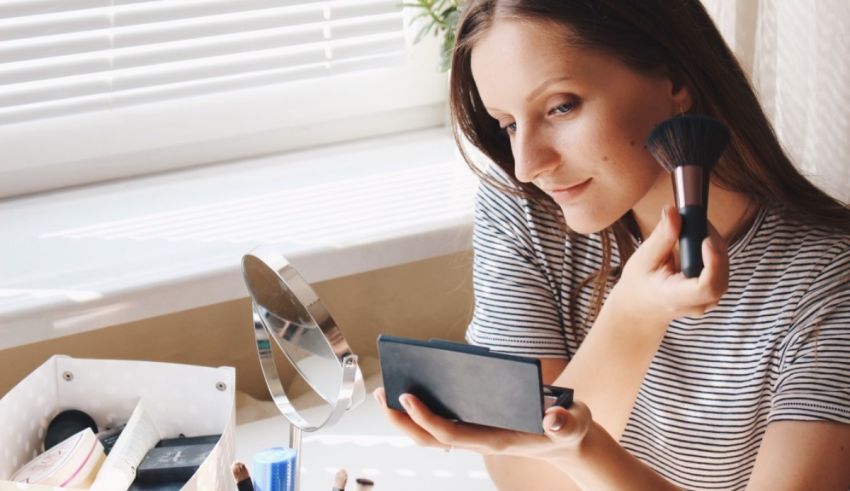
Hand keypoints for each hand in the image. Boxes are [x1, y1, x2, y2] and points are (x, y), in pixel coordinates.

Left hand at [374, 387, 592, 461]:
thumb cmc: (569, 429)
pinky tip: (414, 388)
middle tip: (380, 393)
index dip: (426, 418)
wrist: (569, 441)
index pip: (451, 434)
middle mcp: (479, 439)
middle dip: (403, 419)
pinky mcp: (476, 425)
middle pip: (431, 437)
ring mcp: (475, 434)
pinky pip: (442, 421)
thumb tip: (552, 418)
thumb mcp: (573, 423)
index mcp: (495, 439)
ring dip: (407, 415)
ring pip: (432, 432)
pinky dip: (423, 409)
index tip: (407, 397)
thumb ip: (566, 421)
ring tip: (387, 389)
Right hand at [613, 205, 728, 323]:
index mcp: (674, 298)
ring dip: (716, 246)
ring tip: (697, 228)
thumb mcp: (643, 258)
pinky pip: (722, 271)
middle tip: (699, 221)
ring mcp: (707, 302)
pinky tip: (701, 240)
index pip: (706, 287)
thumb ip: (662, 236)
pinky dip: (715, 252)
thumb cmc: (639, 283)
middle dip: (714, 245)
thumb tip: (672, 210)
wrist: (640, 306)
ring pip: (724, 271)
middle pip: (719, 276)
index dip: (713, 263)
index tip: (706, 240)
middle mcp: (695, 304)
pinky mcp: (713, 294)